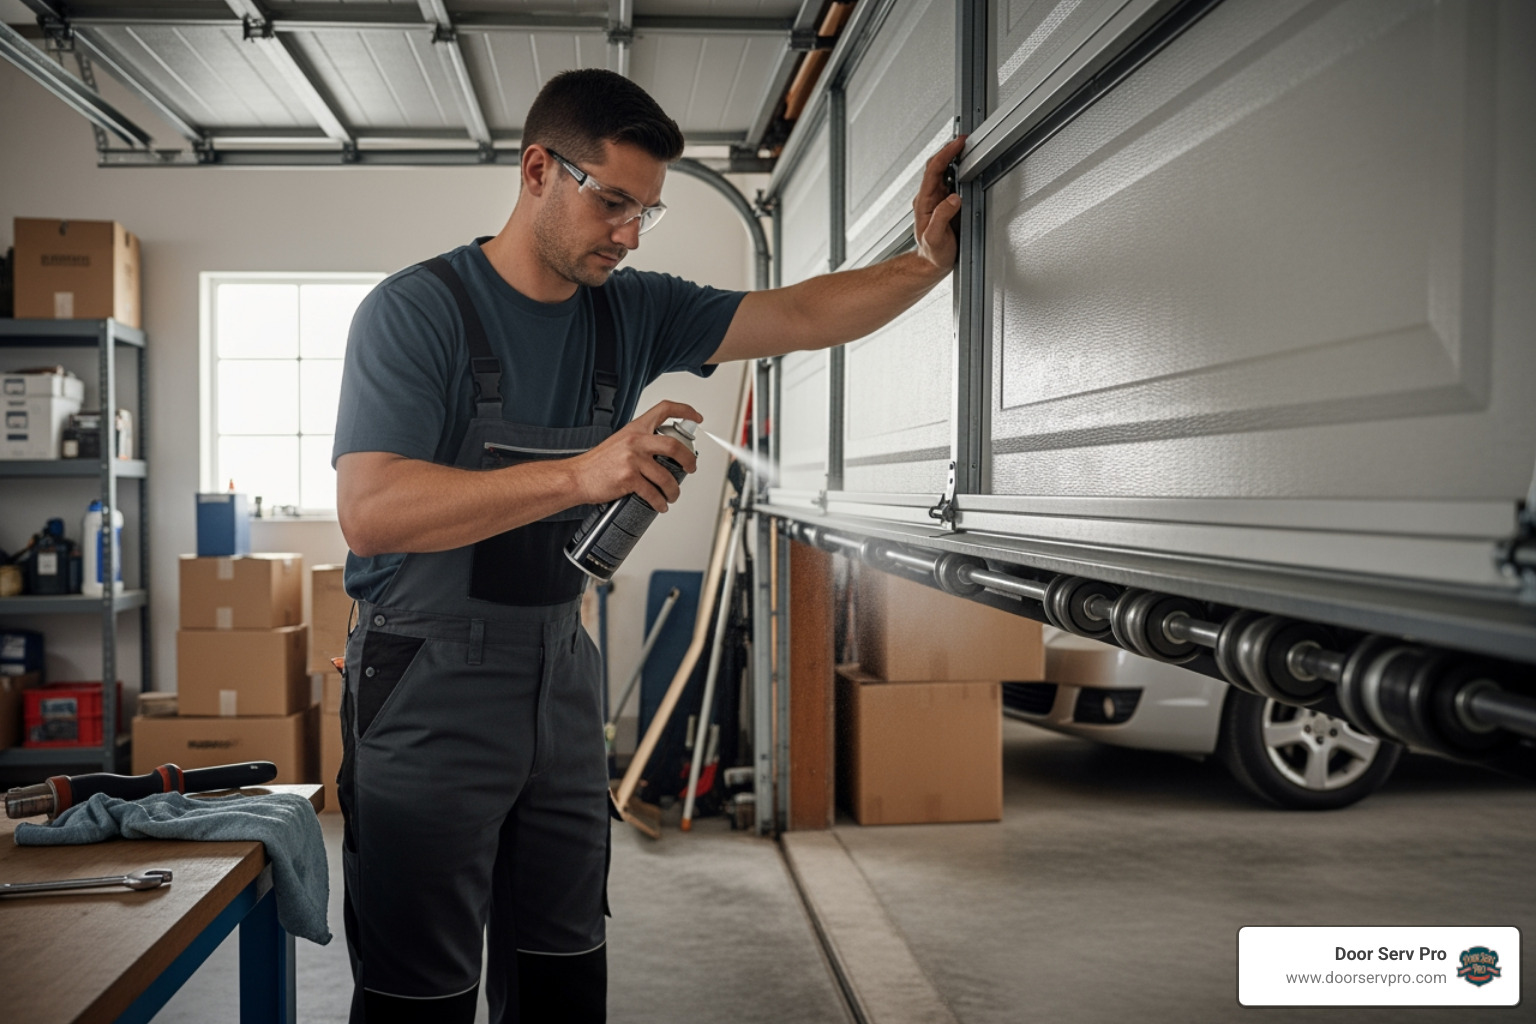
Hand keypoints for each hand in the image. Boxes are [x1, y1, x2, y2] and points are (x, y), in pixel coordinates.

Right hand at [571, 400, 703, 511]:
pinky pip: (653, 493)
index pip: (664, 409)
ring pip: (666, 476)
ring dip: (674, 490)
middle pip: (674, 446)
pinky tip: (660, 505)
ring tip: (673, 495)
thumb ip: (640, 442)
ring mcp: (632, 460)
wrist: (576, 477)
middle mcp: (635, 441)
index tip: (695, 417)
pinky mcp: (628, 478)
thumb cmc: (597, 463)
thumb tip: (663, 453)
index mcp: (635, 429)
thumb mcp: (620, 442)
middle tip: (691, 468)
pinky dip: (660, 502)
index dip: (684, 410)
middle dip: (689, 460)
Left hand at [913, 136, 966, 276]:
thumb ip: (943, 217)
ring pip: (944, 170)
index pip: (934, 170)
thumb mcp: (935, 238)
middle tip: (965, 140)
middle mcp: (929, 197)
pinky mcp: (945, 202)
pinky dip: (958, 169)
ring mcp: (936, 199)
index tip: (957, 143)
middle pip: (937, 165)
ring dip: (954, 157)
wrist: (931, 264)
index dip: (945, 154)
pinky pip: (951, 180)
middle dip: (950, 150)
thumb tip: (954, 198)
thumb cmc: (932, 254)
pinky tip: (967, 166)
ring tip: (967, 148)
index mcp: (924, 201)